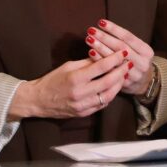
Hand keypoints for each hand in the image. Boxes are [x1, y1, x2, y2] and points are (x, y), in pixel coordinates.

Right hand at [8, 51, 126, 119]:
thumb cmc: (52, 80)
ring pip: (108, 96)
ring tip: (123, 75)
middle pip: (108, 82)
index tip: (123, 52)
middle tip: (128, 63)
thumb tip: (103, 55)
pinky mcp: (83, 114)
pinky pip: (102, 105)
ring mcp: (82, 105)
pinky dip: (110, 95)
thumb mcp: (67, 66)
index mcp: (75, 78)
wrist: (38, 100)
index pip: (100, 67)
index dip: (114, 59)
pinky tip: (113, 87)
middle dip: (121, 72)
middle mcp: (80, 93)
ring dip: (118, 85)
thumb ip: (86, 62)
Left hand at [85, 19, 154, 96]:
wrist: (144, 83)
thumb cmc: (136, 60)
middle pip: (121, 47)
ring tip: (89, 39)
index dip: (114, 29)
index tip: (101, 22)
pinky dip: (99, 60)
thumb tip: (103, 26)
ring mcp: (134, 75)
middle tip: (91, 30)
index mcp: (147, 51)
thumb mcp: (137, 50)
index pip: (128, 37)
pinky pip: (110, 70)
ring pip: (115, 59)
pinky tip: (91, 52)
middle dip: (105, 37)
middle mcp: (142, 63)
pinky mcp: (124, 83)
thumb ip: (125, 41)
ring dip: (100, 48)